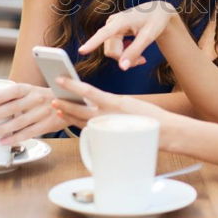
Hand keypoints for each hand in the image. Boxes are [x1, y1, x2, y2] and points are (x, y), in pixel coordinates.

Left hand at [0, 83, 67, 145]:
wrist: (71, 103)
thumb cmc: (46, 98)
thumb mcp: (33, 91)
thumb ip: (17, 96)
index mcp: (32, 89)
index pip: (14, 90)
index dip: (0, 96)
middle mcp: (37, 99)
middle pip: (14, 107)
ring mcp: (43, 112)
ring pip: (19, 122)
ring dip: (2, 129)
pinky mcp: (48, 124)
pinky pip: (29, 133)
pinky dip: (15, 138)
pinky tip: (4, 142)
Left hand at [51, 77, 175, 148]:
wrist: (164, 132)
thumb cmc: (150, 115)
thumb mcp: (129, 102)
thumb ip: (111, 102)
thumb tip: (96, 101)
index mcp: (114, 102)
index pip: (87, 91)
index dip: (71, 86)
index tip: (60, 79)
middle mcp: (109, 115)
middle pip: (79, 110)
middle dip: (64, 104)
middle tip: (53, 98)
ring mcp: (108, 127)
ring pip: (82, 122)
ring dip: (69, 115)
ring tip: (58, 109)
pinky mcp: (110, 137)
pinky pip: (90, 131)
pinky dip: (80, 125)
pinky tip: (74, 122)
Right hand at [79, 0, 176, 70]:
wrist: (158, 11)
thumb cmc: (155, 22)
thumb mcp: (148, 38)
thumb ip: (134, 52)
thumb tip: (122, 68)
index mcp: (120, 21)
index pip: (104, 33)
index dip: (92, 43)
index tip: (81, 51)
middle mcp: (111, 23)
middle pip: (111, 50)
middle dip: (124, 59)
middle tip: (142, 61)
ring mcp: (111, 27)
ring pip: (112, 51)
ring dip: (125, 58)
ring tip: (141, 58)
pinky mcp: (112, 31)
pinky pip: (113, 48)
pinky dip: (124, 54)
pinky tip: (136, 51)